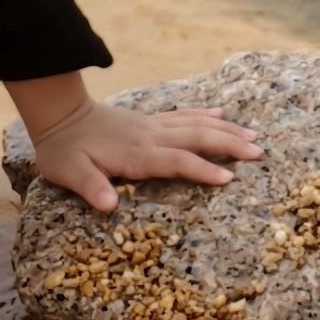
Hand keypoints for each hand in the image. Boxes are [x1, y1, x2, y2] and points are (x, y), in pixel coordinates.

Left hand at [20, 91, 261, 213]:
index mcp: (136, 153)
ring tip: (254, 136)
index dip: (202, 169)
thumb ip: (90, 186)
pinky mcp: (150, 122)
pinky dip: (205, 115)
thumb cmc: (64, 149)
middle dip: (229, 144)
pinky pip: (184, 116)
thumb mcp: (69, 172)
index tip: (229, 177)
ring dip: (225, 130)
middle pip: (196, 137)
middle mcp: (150, 136)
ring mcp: (152, 126)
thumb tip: (109, 205)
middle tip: (259, 152)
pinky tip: (222, 114)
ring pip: (196, 124)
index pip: (176, 160)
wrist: (60, 115)